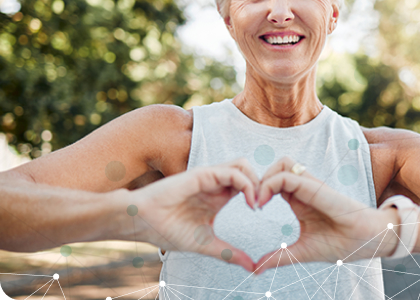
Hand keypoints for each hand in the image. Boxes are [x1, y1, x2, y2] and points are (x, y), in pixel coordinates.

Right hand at [130, 158, 258, 271]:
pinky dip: (246, 184)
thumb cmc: (168, 230)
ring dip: (256, 181)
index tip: (263, 214)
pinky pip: (232, 172)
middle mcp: (216, 184)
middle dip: (262, 184)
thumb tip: (251, 267)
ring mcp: (210, 177)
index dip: (260, 194)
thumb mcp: (206, 243)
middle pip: (249, 171)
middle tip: (264, 205)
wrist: (142, 222)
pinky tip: (249, 202)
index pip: (247, 185)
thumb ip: (229, 253)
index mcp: (218, 197)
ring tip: (257, 203)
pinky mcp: (203, 174)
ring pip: (243, 166)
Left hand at [254, 157, 398, 273]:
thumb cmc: (341, 243)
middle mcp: (303, 189)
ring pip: (282, 163)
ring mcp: (310, 186)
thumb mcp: (301, 251)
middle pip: (276, 167)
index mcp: (298, 199)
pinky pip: (289, 175)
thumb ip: (278, 257)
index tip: (252, 208)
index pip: (274, 181)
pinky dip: (271, 183)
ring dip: (266, 177)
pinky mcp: (316, 187)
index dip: (259, 190)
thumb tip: (256, 269)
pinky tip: (264, 201)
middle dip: (258, 179)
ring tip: (258, 200)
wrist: (369, 241)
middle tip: (251, 202)